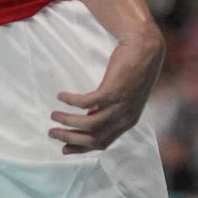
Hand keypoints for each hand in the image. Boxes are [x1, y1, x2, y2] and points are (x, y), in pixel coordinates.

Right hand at [51, 25, 165, 151]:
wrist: (146, 49)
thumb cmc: (134, 71)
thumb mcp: (125, 98)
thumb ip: (110, 110)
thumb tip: (89, 116)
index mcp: (128, 122)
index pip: (102, 144)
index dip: (81, 148)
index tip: (64, 148)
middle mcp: (124, 117)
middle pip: (92, 138)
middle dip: (69, 138)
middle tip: (52, 133)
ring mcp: (119, 105)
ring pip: (87, 123)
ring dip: (67, 121)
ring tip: (53, 115)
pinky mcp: (112, 91)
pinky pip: (84, 102)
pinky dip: (70, 101)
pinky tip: (61, 96)